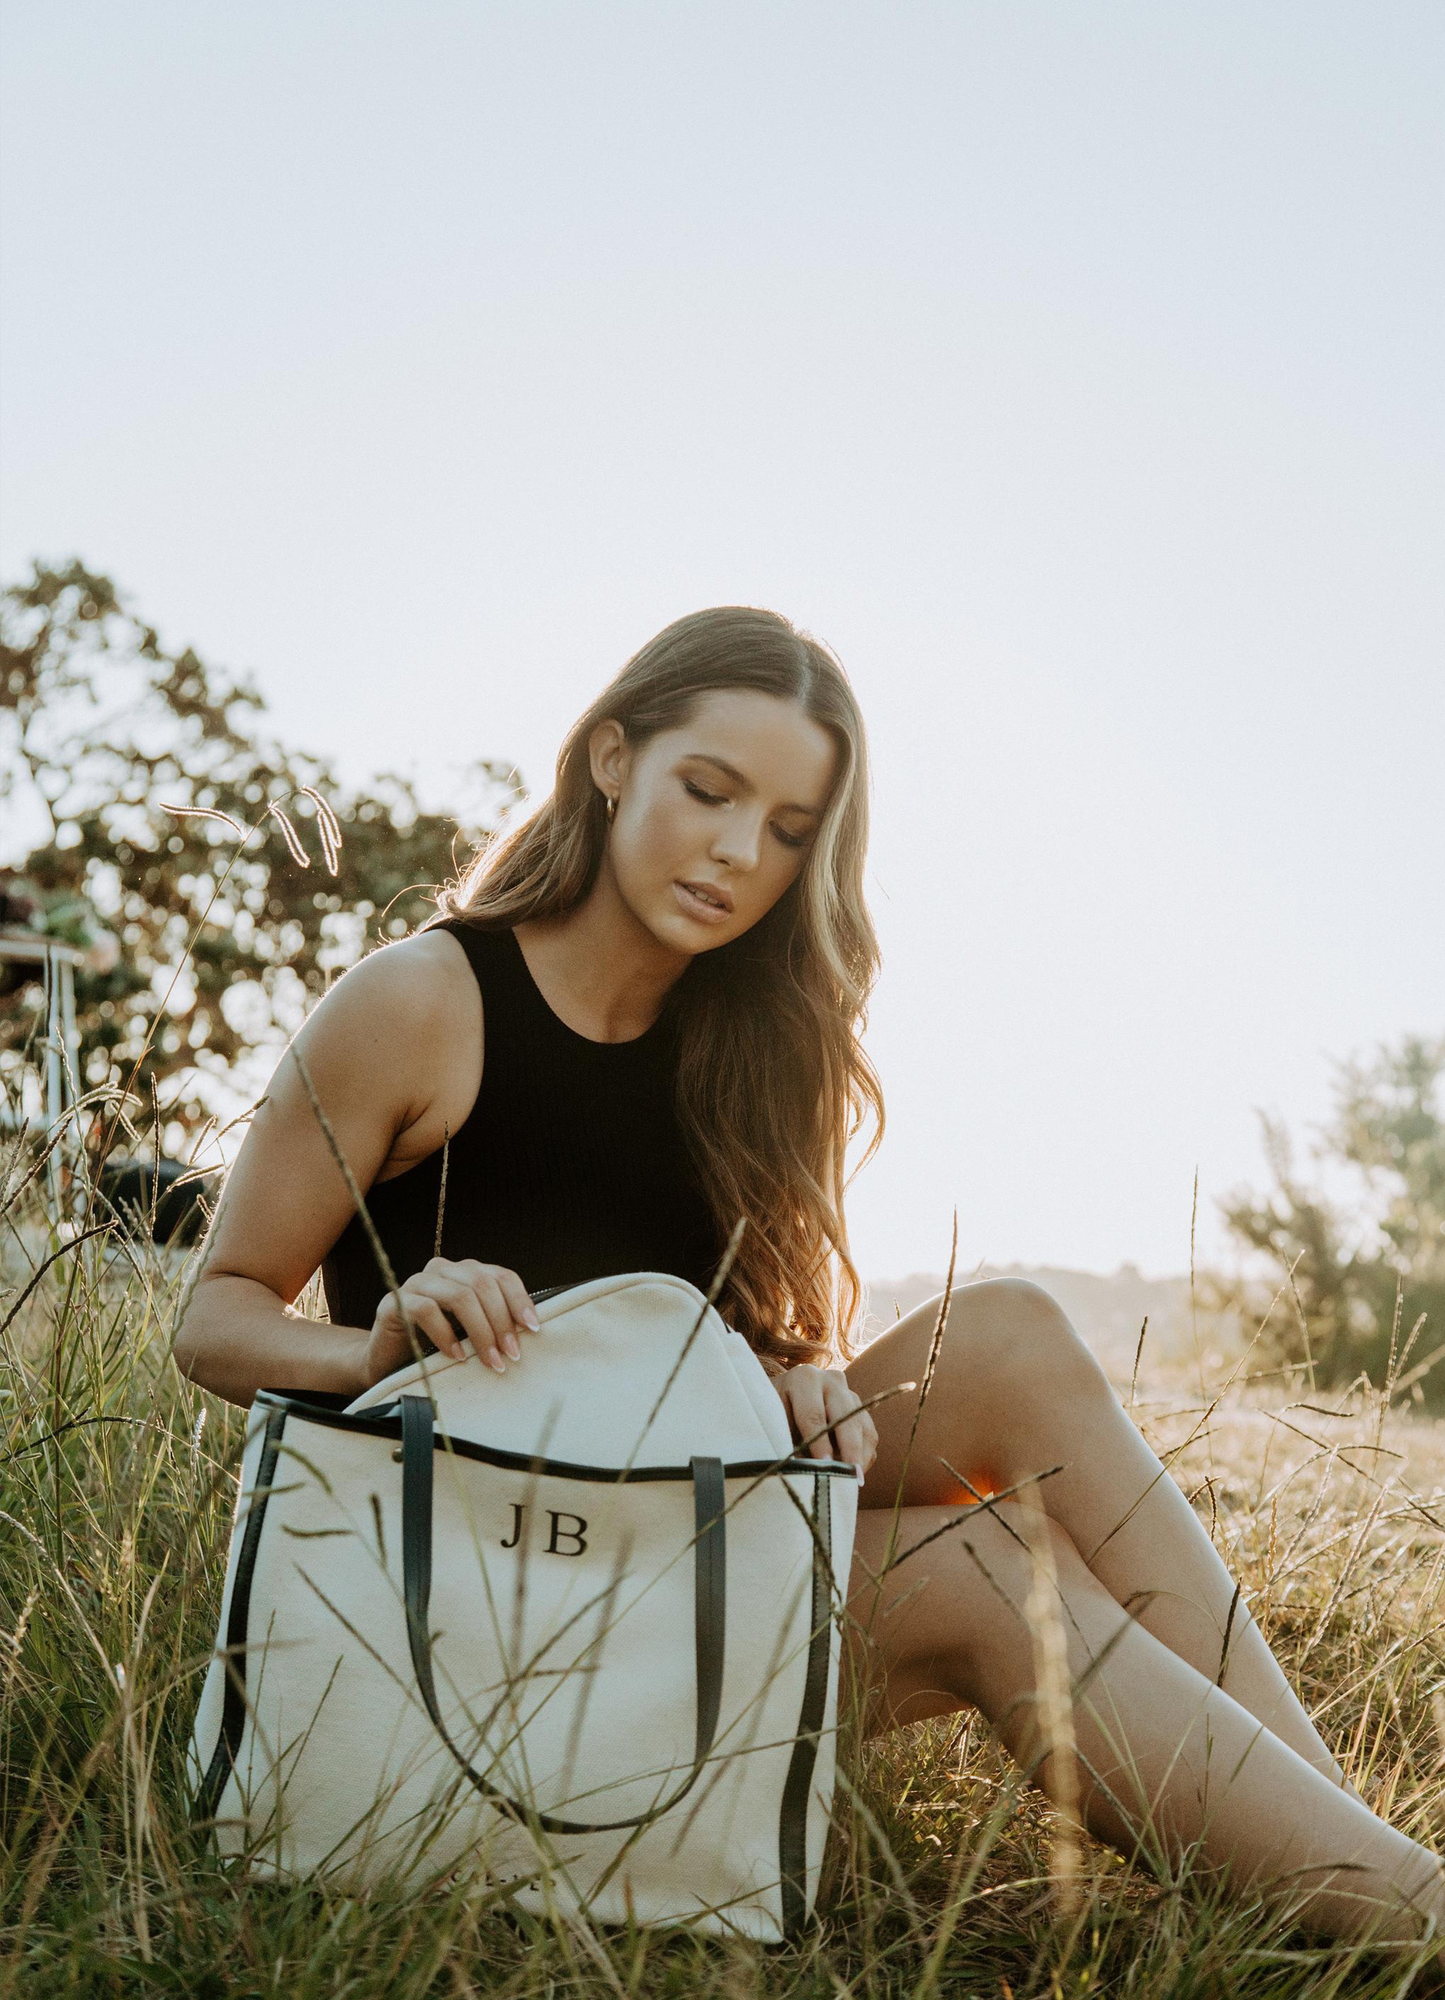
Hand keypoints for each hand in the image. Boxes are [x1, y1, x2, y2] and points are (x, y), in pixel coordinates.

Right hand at [363, 1257, 539, 1387]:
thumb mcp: (470, 1331)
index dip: (519, 1300)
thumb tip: (532, 1331)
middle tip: (511, 1354)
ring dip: (480, 1332)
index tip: (534, 1329)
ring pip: (459, 1296)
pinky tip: (457, 1357)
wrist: (387, 1362)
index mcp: (465, 1272)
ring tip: (491, 1361)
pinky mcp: (393, 1302)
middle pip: (482, 1284)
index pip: (500, 1276)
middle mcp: (442, 1270)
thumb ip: (493, 1322)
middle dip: (502, 1321)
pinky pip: (426, 1311)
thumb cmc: (435, 1346)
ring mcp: (416, 1283)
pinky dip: (446, 1335)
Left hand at [772, 1364, 877, 1485]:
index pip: (813, 1414)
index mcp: (804, 1378)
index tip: (824, 1464)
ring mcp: (850, 1393)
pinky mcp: (861, 1409)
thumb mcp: (772, 1421)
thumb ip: (784, 1439)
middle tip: (850, 1477)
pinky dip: (864, 1456)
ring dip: (859, 1456)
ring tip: (850, 1481)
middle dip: (849, 1449)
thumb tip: (798, 1470)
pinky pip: (869, 1435)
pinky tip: (851, 1474)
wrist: (784, 1396)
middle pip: (846, 1417)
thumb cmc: (774, 1413)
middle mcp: (832, 1380)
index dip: (818, 1442)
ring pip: (862, 1427)